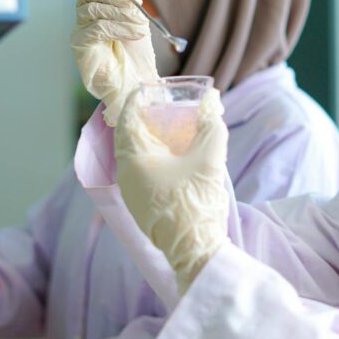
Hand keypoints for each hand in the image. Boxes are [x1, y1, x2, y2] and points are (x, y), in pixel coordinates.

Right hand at [72, 0, 159, 126]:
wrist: (137, 80)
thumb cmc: (135, 50)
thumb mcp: (137, 10)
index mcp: (96, 1)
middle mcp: (83, 13)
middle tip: (138, 8)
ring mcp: (79, 30)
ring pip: (93, 8)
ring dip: (122, 14)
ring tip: (139, 28)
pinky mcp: (80, 46)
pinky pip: (95, 27)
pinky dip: (118, 28)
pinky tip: (131, 36)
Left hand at [115, 86, 229, 292]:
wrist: (196, 251)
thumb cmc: (197, 203)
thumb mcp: (209, 157)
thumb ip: (211, 125)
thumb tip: (212, 101)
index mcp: (134, 159)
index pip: (128, 117)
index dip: (139, 99)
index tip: (152, 87)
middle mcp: (125, 174)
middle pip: (129, 136)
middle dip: (145, 118)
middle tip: (164, 106)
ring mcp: (131, 193)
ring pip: (134, 155)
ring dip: (150, 139)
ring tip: (171, 129)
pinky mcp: (140, 205)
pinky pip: (141, 171)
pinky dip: (153, 157)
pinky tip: (173, 156)